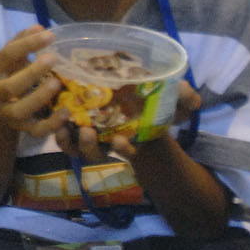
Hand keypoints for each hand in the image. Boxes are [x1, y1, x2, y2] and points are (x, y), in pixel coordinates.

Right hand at [0, 25, 66, 137]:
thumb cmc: (5, 78)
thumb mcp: (8, 61)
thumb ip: (20, 43)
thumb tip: (39, 27)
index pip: (6, 55)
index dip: (28, 44)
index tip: (49, 35)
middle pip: (10, 86)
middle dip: (32, 73)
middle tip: (53, 58)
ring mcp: (6, 113)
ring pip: (21, 110)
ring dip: (39, 97)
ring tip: (57, 83)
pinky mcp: (20, 129)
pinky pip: (36, 130)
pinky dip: (51, 123)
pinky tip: (65, 112)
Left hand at [56, 78, 203, 161]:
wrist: (127, 99)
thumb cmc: (147, 103)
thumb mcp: (168, 100)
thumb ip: (182, 98)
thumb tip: (193, 96)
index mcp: (130, 138)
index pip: (127, 150)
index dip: (124, 149)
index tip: (121, 142)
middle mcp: (107, 141)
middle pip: (95, 153)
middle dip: (91, 146)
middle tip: (89, 132)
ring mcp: (88, 137)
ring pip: (76, 148)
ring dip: (70, 140)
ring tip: (68, 125)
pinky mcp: (73, 127)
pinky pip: (63, 137)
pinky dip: (58, 132)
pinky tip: (56, 120)